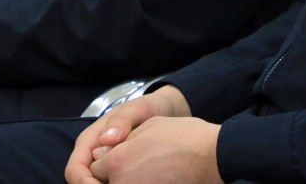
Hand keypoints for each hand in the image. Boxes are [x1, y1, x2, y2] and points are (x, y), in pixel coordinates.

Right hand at [66, 87, 191, 183]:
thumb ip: (122, 121)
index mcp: (89, 139)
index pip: (74, 170)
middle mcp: (91, 153)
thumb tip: (105, 139)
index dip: (84, 183)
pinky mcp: (115, 170)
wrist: (163, 111)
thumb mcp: (137, 110)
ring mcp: (102, 162)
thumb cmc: (148, 108)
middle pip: (81, 181)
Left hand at [89, 117, 222, 183]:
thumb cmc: (183, 137)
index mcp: (117, 162)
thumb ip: (119, 141)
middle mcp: (122, 183)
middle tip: (121, 166)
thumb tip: (100, 156)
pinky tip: (147, 176)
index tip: (112, 155)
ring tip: (137, 170)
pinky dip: (136, 182)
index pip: (92, 168)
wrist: (213, 156)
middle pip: (100, 183)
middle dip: (105, 176)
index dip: (102, 159)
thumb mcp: (147, 127)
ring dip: (120, 179)